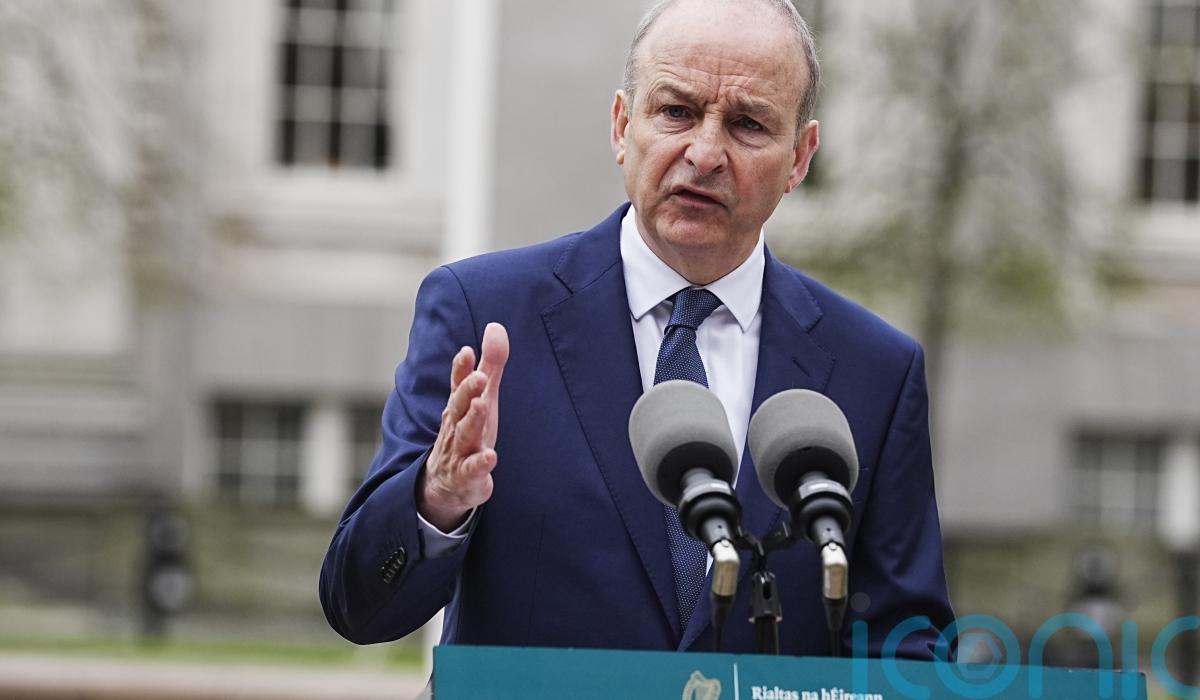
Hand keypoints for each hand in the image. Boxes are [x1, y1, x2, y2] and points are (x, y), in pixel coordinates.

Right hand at [418, 322, 508, 531]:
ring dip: (472, 420)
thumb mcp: (480, 398)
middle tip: (478, 376)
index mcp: (458, 406)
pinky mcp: (466, 476)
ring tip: (481, 405)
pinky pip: (472, 470)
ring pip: (465, 434)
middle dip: (467, 391)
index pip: (457, 384)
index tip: (466, 351)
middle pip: (459, 406)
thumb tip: (495, 327)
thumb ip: (489, 365)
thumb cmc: (467, 433)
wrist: (446, 485)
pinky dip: (480, 463)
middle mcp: (455, 426)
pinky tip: (491, 456)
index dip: (461, 369)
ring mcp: (459, 451)